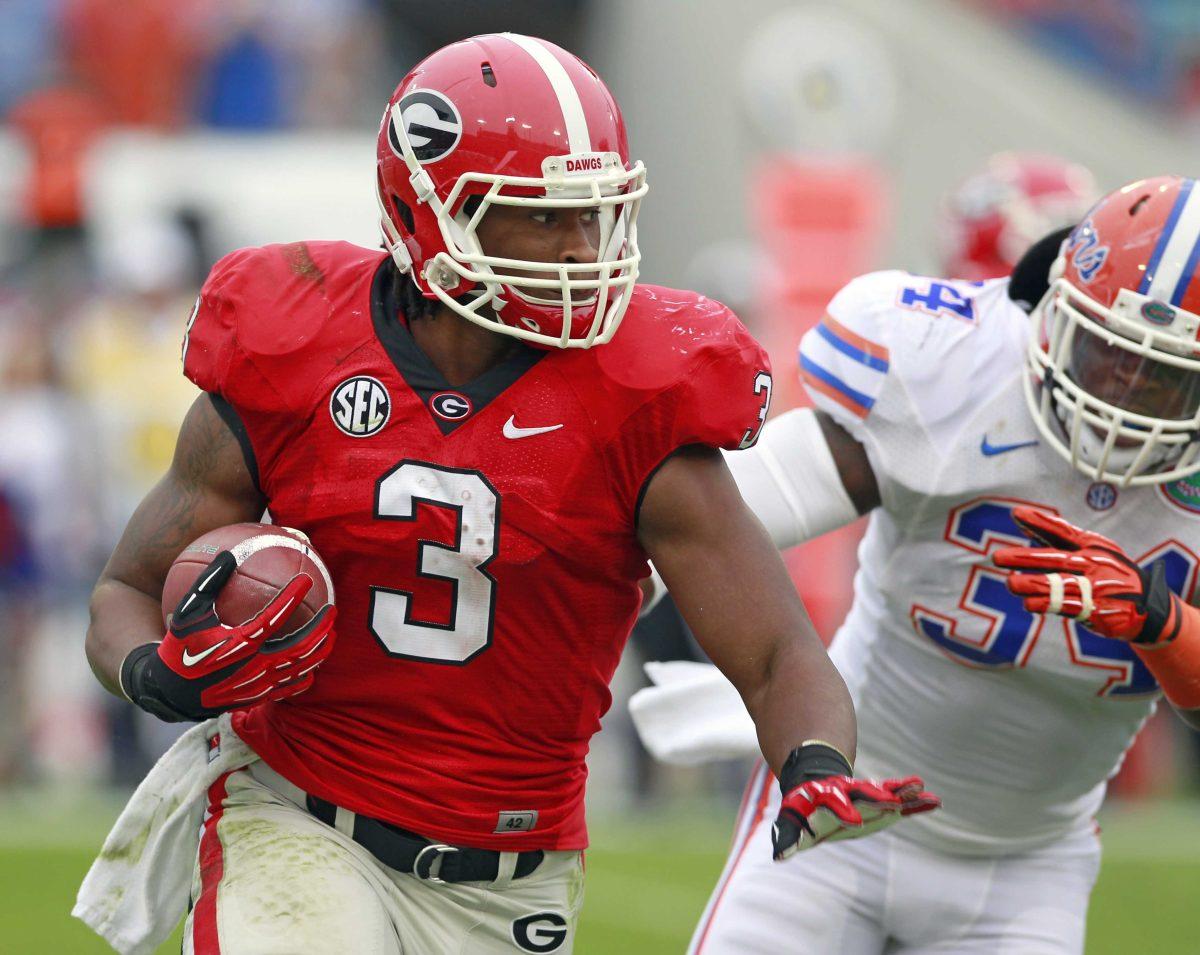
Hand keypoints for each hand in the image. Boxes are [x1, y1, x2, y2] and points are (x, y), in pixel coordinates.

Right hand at [120, 551, 336, 721]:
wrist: (168, 691)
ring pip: (300, 668)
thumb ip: (208, 583)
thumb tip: (229, 554)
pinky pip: (289, 688)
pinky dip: (305, 676)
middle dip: (320, 627)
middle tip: (332, 609)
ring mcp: (258, 685)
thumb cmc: (179, 646)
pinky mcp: (257, 698)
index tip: (306, 578)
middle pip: (299, 646)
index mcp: (237, 643)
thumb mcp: (187, 612)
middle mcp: (252, 666)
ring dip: (319, 650)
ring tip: (332, 634)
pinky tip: (313, 665)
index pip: (274, 617)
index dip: (292, 596)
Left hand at [773, 775, 939, 859]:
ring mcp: (869, 795)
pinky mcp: (883, 802)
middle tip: (893, 801)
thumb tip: (779, 856)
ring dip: (903, 792)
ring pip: (888, 792)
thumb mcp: (794, 820)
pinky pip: (902, 802)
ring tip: (921, 787)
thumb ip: (790, 837)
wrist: (819, 784)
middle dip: (878, 797)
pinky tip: (936, 801)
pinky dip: (917, 803)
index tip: (852, 821)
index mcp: (829, 798)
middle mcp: (851, 794)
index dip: (842, 811)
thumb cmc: (806, 807)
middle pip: (865, 793)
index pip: (835, 803)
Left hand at [993, 506, 1178, 644]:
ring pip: (1059, 585)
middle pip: (1055, 560)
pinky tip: (1029, 604)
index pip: (1062, 532)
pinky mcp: (1096, 610)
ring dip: (1032, 584)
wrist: (1148, 606)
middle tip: (997, 557)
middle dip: (1025, 558)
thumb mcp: (1092, 549)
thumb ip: (1057, 537)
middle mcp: (1093, 564)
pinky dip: (1048, 605)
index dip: (1040, 522)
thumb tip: (1021, 520)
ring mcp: (1096, 588)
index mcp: (1090, 546)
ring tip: (1011, 583)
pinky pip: (1068, 607)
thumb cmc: (1109, 571)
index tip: (1016, 514)